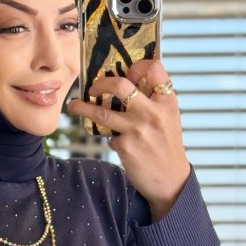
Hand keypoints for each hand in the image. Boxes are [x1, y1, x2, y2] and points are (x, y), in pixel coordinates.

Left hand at [65, 56, 190, 215]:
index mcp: (166, 102)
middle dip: (101, 83)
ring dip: (83, 107)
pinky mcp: (125, 146)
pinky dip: (110, 138)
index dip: (138, 65)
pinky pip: (109, 136)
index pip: (155, 69)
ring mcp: (137, 130)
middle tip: (93, 88)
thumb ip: (153, 100)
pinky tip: (119, 144)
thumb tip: (126, 81)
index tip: (126, 70)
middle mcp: (153, 112)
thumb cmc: (167, 146)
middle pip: (120, 85)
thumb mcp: (169, 118)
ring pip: (101, 112)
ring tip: (74, 106)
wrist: (171, 180)